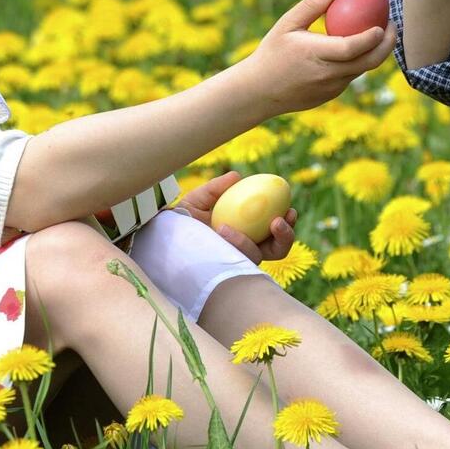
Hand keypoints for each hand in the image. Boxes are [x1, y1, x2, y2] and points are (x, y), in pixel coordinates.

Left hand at [173, 170, 297, 263]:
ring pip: (261, 255)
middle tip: (284, 217)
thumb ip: (216, 189)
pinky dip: (238, 242)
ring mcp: (235, 263)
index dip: (285, 223)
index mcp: (243, 235)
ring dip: (270, 240)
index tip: (288, 208)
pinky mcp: (226, 272)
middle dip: (287, 236)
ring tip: (269, 223)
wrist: (161, 241)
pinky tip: (225, 229)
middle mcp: (242, 252)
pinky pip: (241, 258)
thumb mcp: (197, 201)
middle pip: (276, 249)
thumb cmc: (179, 222)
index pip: (271, 232)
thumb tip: (237, 176)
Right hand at [239, 0, 396, 113]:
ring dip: (374, 53)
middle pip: (368, 62)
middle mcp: (327, 75)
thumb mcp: (286, 25)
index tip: (383, 23)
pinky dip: (358, 62)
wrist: (258, 92)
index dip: (372, 37)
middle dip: (387, 45)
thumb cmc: (271, 53)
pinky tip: (357, 48)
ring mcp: (331, 89)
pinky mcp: (331, 95)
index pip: (352, 47)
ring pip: (362, 70)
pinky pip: (350, 76)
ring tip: (378, 33)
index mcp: (315, 55)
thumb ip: (312, 5)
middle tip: (392, 26)